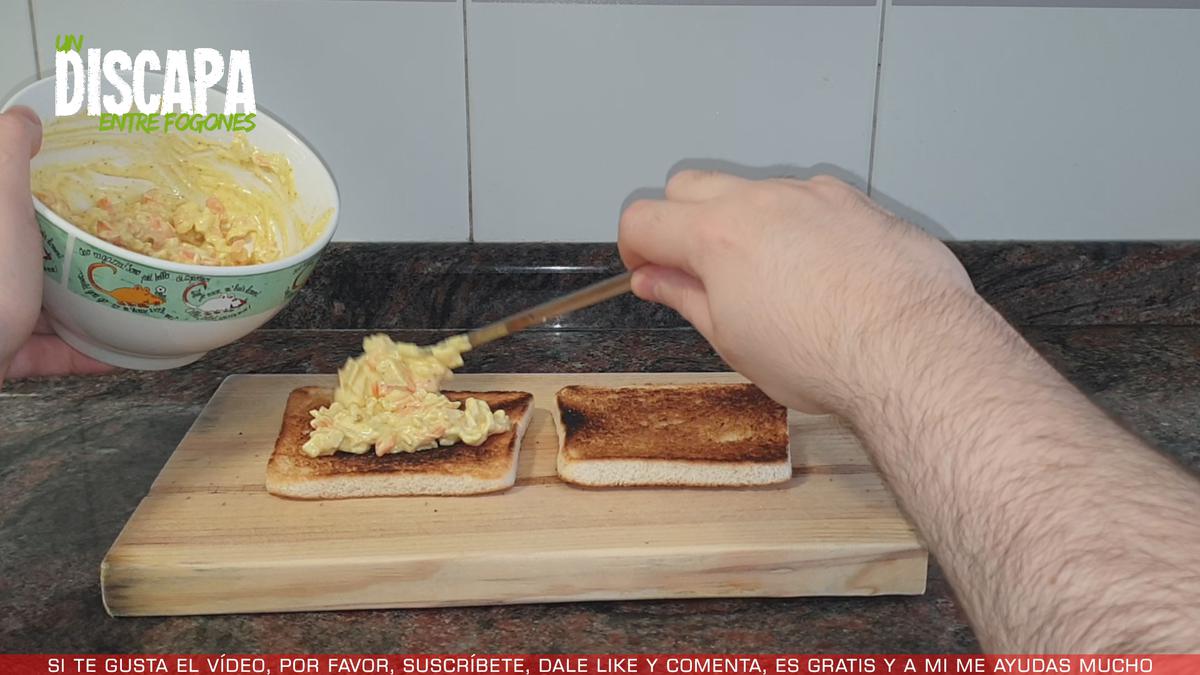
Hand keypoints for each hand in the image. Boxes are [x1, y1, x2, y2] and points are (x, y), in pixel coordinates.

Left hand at [0, 107, 112, 384]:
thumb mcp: (0, 198)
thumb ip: (9, 150)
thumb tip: (25, 118)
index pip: (14, 205)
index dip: (46, 197)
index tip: (84, 193)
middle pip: (33, 253)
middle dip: (75, 253)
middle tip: (115, 245)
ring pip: (45, 305)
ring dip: (87, 305)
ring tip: (128, 296)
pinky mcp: (8, 353)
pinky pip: (56, 351)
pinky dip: (89, 352)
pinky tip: (119, 348)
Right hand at [618, 171, 974, 413]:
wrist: (912, 350)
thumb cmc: (825, 355)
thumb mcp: (732, 339)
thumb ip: (686, 297)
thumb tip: (656, 280)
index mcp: (717, 233)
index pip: (644, 219)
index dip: (634, 248)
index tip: (647, 271)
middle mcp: (762, 199)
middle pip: (690, 186)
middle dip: (679, 222)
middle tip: (696, 272)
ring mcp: (813, 194)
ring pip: (754, 191)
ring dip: (742, 223)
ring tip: (767, 282)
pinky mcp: (855, 202)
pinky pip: (807, 200)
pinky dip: (795, 226)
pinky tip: (816, 273)